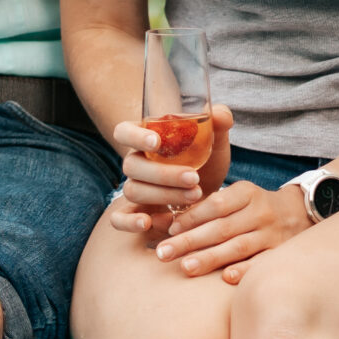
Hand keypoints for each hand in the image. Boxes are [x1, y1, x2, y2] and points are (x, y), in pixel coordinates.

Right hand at [106, 104, 232, 238]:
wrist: (206, 191)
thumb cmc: (206, 160)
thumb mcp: (215, 141)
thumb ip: (219, 123)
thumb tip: (220, 115)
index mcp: (145, 138)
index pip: (124, 131)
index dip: (134, 136)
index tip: (156, 143)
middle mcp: (135, 162)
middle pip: (131, 165)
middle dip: (162, 173)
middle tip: (193, 177)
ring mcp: (134, 187)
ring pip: (132, 190)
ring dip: (162, 195)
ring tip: (194, 196)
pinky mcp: (136, 212)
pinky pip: (118, 218)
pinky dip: (129, 221)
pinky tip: (148, 223)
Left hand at [155, 180, 311, 281]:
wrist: (300, 214)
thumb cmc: (252, 208)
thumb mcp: (234, 198)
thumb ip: (202, 209)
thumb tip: (158, 221)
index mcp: (246, 193)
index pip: (216, 205)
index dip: (192, 217)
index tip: (169, 229)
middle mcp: (261, 212)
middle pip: (222, 228)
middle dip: (189, 241)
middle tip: (163, 253)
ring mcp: (273, 234)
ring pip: (239, 246)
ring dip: (210, 258)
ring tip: (185, 267)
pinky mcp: (281, 253)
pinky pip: (262, 263)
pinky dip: (245, 270)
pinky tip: (226, 278)